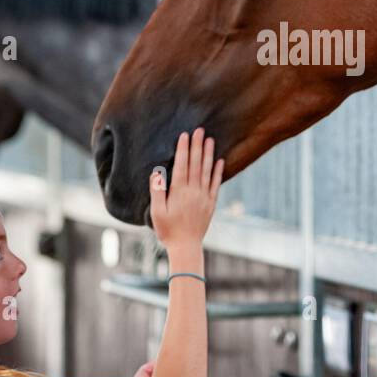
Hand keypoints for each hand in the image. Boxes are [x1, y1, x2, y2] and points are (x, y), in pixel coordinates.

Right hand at [149, 128, 223, 253]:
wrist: (186, 247)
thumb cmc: (167, 230)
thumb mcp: (156, 212)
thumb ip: (157, 192)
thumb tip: (156, 173)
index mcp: (179, 192)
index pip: (182, 165)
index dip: (184, 149)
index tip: (185, 135)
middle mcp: (194, 192)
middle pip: (196, 164)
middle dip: (197, 146)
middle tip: (200, 130)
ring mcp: (204, 197)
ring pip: (207, 171)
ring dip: (209, 154)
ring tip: (210, 140)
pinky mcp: (211, 203)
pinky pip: (216, 184)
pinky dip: (218, 172)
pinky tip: (219, 161)